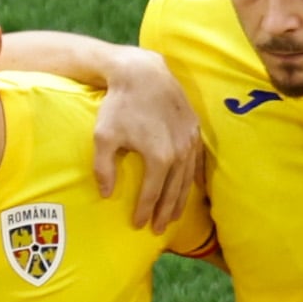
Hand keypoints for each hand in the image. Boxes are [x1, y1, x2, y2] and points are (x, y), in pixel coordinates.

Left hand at [92, 55, 200, 230]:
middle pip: (173, 191)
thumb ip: (104, 169)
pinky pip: (198, 160)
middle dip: (164, 212)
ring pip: (187, 178)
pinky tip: (194, 189)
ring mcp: (190, 141)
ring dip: (180, 199)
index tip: (138, 225)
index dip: (145, 212)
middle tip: (157, 229)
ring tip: (172, 216)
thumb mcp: (103, 137)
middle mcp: (179, 153)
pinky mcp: (194, 129)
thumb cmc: (120, 105)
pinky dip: (196, 177)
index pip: (151, 194)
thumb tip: (107, 195)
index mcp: (159, 158)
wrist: (142, 72)